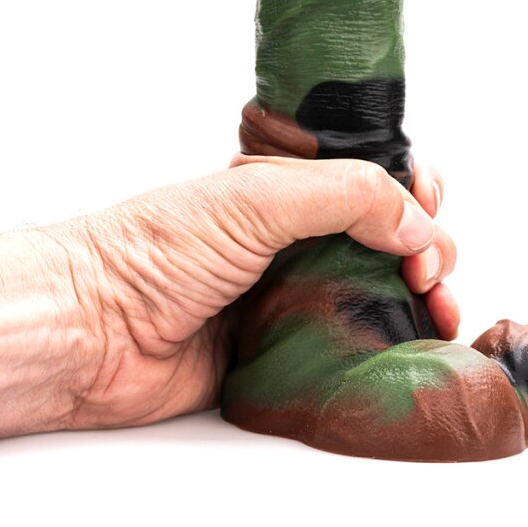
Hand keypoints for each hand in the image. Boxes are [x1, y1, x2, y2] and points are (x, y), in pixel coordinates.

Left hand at [46, 156, 458, 430]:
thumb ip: (347, 195)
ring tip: (435, 314)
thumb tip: (415, 222)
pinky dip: (387, 346)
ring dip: (420, 300)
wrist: (92, 331)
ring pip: (376, 292)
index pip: (373, 177)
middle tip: (428, 272)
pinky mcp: (283, 349)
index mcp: (288, 187)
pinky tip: (409, 348)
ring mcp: (290, 294)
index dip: (412, 191)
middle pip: (387, 237)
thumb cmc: (151, 252)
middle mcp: (294, 238)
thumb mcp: (257, 198)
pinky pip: (348, 345)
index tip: (425, 214)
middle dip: (427, 249)